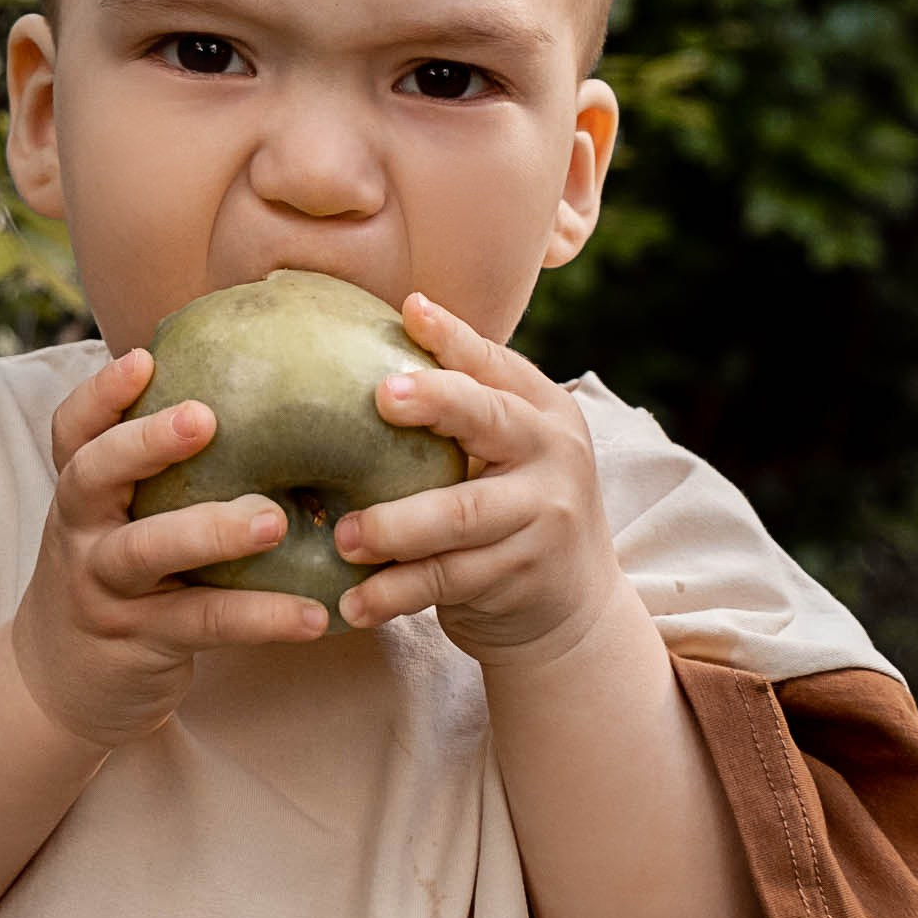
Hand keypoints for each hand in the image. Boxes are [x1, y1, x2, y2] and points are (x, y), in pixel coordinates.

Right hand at [13, 345, 328, 751]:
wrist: (63, 683)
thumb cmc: (124, 578)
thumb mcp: (127, 520)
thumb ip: (170, 472)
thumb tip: (275, 395)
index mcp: (83, 493)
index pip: (73, 432)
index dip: (101, 394)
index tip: (144, 358)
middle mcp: (82, 533)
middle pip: (92, 476)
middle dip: (143, 443)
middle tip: (203, 418)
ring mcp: (104, 588)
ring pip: (146, 551)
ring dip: (209, 531)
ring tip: (274, 519)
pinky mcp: (138, 640)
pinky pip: (202, 622)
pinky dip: (259, 616)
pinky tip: (315, 615)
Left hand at [332, 295, 625, 666]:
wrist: (574, 606)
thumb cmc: (511, 509)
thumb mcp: (506, 452)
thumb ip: (461, 409)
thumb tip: (380, 332)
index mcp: (543, 411)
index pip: (494, 364)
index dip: (453, 338)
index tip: (410, 311)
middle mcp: (553, 453)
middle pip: (489, 420)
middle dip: (436, 402)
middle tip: (380, 397)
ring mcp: (543, 516)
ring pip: (459, 514)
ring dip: (394, 526)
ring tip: (344, 538)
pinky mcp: (523, 574)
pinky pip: (447, 578)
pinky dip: (394, 591)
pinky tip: (353, 603)